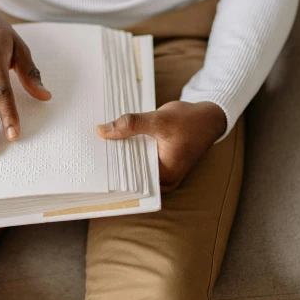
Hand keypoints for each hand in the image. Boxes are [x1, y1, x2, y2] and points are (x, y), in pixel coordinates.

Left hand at [96, 101, 226, 192]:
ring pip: (134, 168)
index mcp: (164, 177)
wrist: (209, 118)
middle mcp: (163, 182)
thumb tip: (101, 130)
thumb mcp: (159, 120)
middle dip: (113, 162)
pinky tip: (115, 142)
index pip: (130, 179)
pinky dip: (130, 152)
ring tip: (100, 146)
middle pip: (130, 175)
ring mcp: (162, 175)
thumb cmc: (190, 121)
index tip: (92, 159)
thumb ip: (131, 124)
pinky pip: (139, 162)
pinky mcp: (160, 166)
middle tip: (90, 150)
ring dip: (121, 155)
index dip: (110, 168)